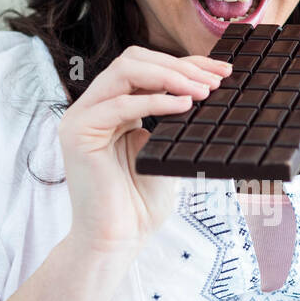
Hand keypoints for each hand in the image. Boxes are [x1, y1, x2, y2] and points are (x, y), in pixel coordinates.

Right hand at [58, 45, 232, 250]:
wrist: (116, 240)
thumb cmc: (139, 204)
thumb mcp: (164, 151)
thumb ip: (172, 120)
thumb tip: (204, 90)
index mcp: (112, 108)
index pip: (146, 68)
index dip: (185, 64)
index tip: (221, 71)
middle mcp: (94, 106)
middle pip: (134, 59)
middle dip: (179, 65)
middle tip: (215, 80)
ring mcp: (82, 117)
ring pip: (125, 71)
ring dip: (170, 77)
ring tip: (203, 91)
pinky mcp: (78, 133)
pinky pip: (121, 105)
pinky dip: (156, 102)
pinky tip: (184, 106)